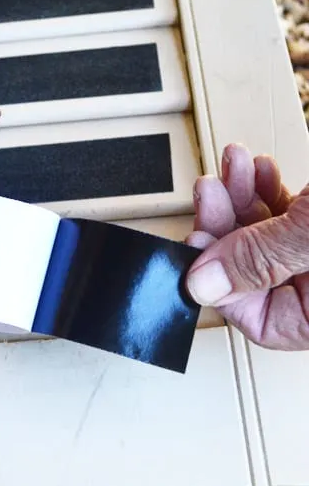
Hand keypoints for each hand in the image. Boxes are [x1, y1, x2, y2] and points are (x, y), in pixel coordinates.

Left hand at [185, 143, 308, 349]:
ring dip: (243, 195)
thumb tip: (203, 283)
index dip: (220, 281)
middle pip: (256, 270)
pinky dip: (269, 188)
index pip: (258, 319)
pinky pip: (289, 217)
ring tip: (234, 166)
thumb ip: (260, 259)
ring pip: (269, 235)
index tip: (197, 243)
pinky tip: (258, 168)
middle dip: (226, 221)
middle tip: (209, 192)